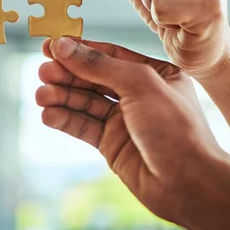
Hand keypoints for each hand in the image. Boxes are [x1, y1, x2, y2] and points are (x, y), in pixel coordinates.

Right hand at [36, 37, 229, 221]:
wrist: (188, 184)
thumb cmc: (176, 129)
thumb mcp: (140, 85)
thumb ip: (100, 65)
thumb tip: (64, 46)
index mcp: (154, 74)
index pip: (109, 55)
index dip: (79, 50)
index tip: (51, 45)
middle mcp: (138, 95)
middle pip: (93, 78)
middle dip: (66, 74)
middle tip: (43, 71)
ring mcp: (124, 120)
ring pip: (84, 103)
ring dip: (61, 97)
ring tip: (40, 95)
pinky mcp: (111, 144)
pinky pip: (83, 126)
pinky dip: (65, 120)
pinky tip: (48, 115)